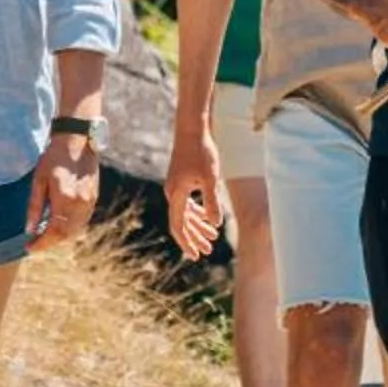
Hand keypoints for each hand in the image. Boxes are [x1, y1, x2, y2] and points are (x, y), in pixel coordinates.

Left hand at [26, 133, 99, 252]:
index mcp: (65, 199)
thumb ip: (34, 206)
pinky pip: (83, 220)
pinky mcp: (94, 197)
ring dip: (61, 236)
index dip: (41, 243)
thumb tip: (30, 230)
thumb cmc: (54, 158)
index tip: (29, 248)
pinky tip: (60, 224)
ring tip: (46, 235)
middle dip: (50, 242)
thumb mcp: (38, 180)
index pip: (54, 231)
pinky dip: (71, 227)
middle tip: (35, 243)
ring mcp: (90, 201)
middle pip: (66, 234)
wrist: (77, 141)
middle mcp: (80, 203)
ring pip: (76, 229)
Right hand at [164, 125, 225, 260]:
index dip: (187, 242)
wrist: (192, 130)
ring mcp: (175, 187)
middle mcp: (172, 193)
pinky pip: (186, 204)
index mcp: (176, 195)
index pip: (179, 226)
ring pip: (185, 214)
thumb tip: (215, 224)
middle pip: (181, 223)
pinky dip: (196, 213)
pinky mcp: (181, 181)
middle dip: (194, 238)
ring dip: (197, 226)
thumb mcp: (211, 177)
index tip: (196, 255)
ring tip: (212, 238)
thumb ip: (212, 201)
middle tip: (207, 252)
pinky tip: (207, 219)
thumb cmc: (202, 152)